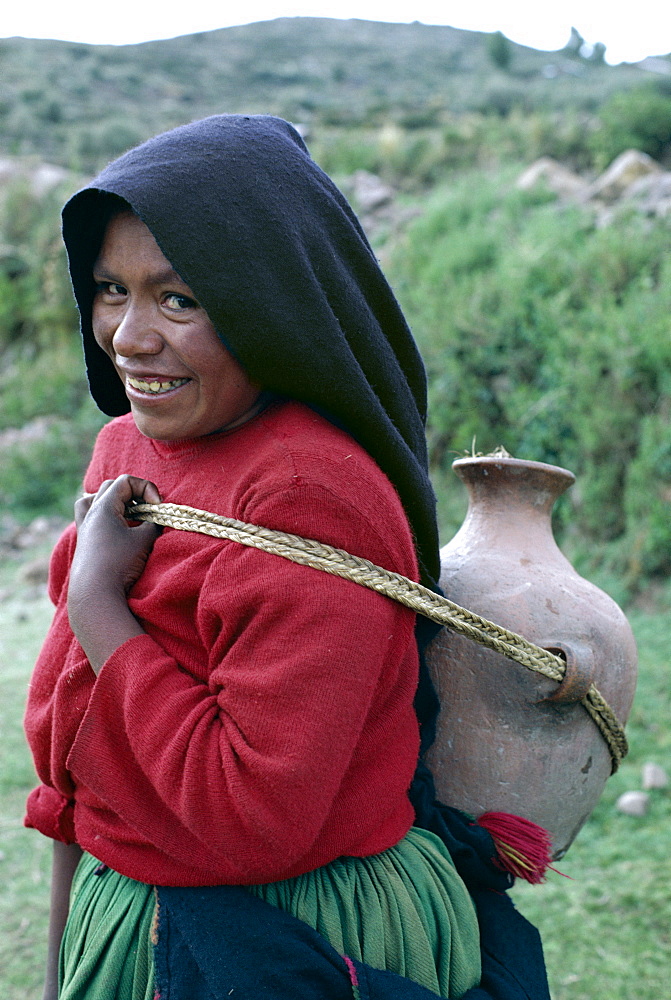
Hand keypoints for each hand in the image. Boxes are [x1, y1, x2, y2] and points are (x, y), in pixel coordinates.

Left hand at [68, 475, 161, 671]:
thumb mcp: (145, 540)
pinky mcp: (85, 543)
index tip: (158, 507)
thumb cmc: (120, 564)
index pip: (126, 481)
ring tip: (128, 514)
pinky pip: (92, 517)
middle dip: (133, 493)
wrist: (95, 596)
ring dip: (114, 502)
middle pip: (110, 487)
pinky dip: (106, 517)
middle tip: (147, 510)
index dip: (147, 488)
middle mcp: (89, 513)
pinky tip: (118, 531)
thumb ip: (153, 523)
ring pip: (94, 500)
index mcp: (102, 507)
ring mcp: (84, 528)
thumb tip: (155, 517)